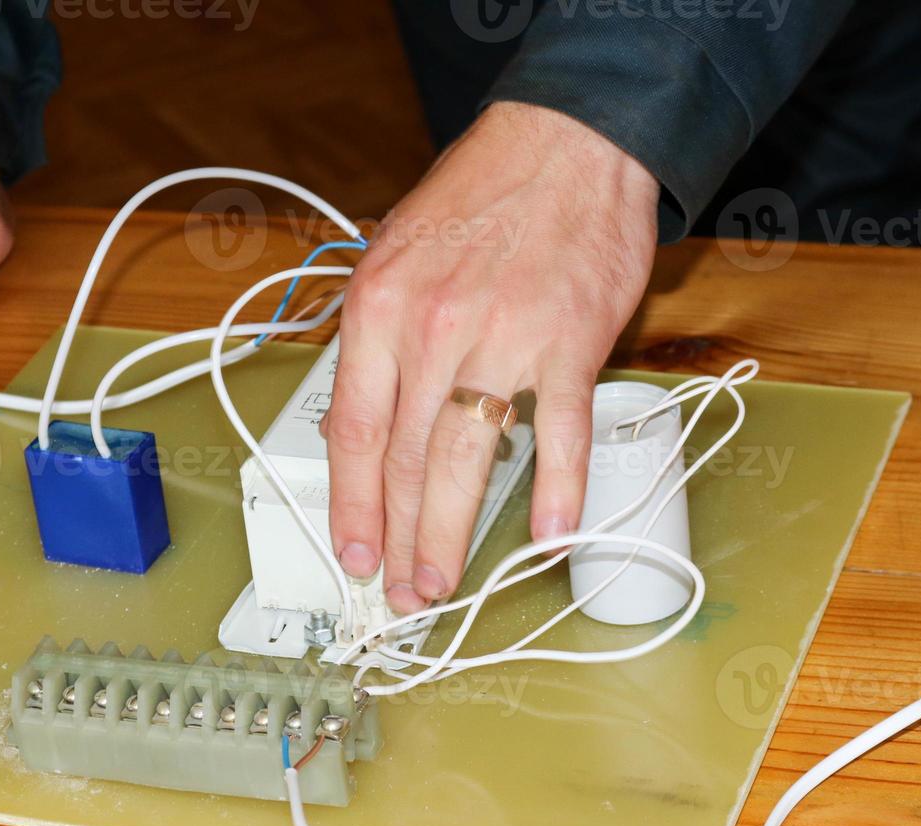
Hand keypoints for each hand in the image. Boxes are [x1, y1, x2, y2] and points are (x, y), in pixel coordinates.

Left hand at [326, 103, 659, 614]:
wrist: (567, 141)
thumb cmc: (478, 197)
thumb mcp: (392, 256)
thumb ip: (373, 342)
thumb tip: (359, 426)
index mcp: (378, 309)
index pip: (352, 433)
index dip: (350, 505)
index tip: (351, 551)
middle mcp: (431, 330)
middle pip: (403, 462)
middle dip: (396, 538)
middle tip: (399, 589)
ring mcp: (503, 340)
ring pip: (466, 462)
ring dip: (451, 533)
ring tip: (442, 580)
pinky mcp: (570, 345)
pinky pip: (560, 434)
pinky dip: (558, 490)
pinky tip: (550, 535)